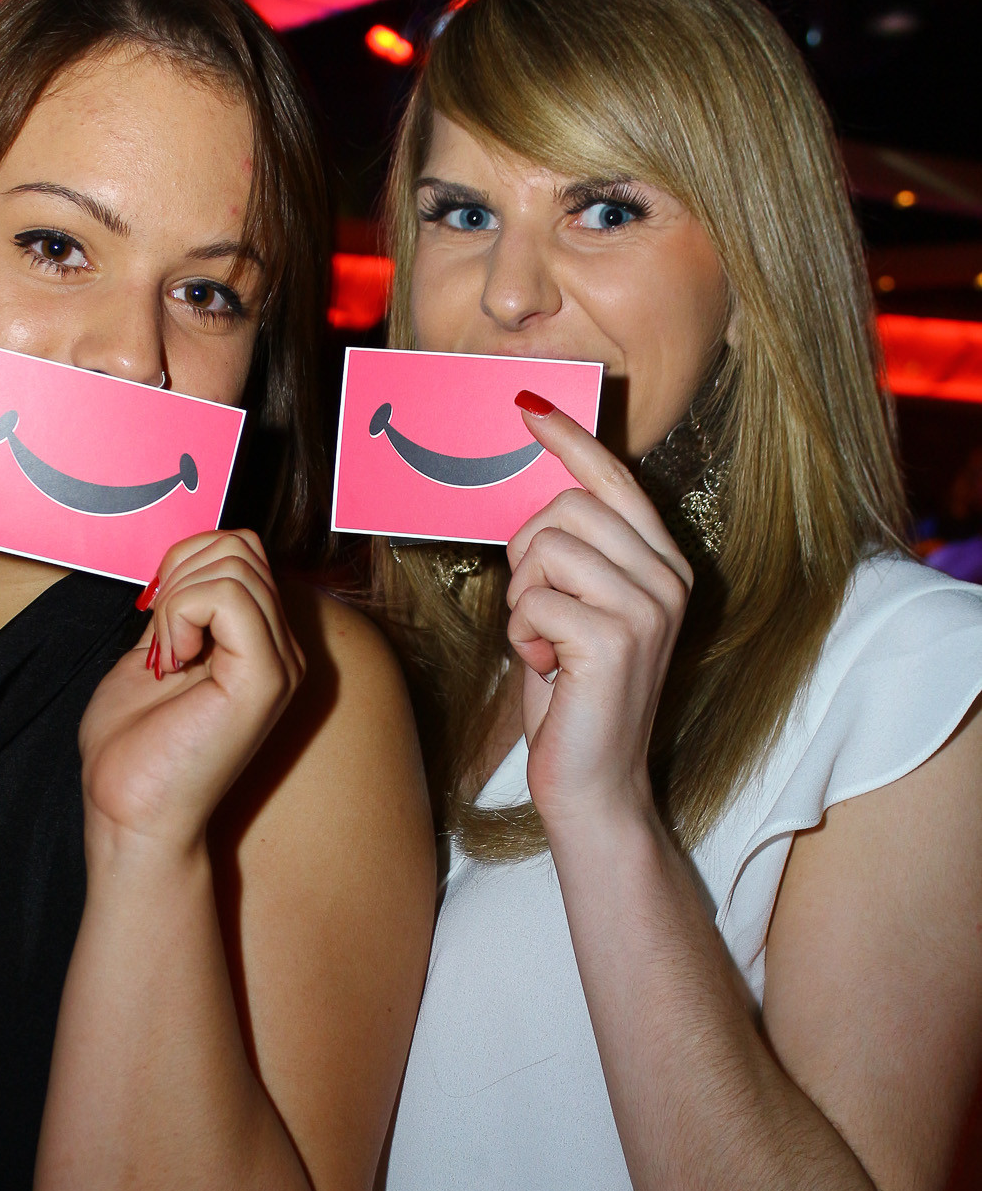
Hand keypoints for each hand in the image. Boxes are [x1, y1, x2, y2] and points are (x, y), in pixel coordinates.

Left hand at [78, 529, 304, 854]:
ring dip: (177, 599)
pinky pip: (227, 596)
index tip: (154, 618)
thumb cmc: (135, 752)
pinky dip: (181, 613)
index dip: (186, 562)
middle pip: (242, 547)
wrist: (130, 814)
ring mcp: (280, 664)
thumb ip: (178, 610)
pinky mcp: (265, 678)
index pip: (241, 550)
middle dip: (181, 573)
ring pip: (235, 564)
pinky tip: (172, 661)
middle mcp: (282, 651)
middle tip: (160, 641)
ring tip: (167, 657)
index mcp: (259, 644)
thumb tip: (180, 565)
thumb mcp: (153, 655)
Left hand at [506, 396, 692, 837]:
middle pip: (567, 506)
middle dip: (527, 553)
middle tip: (534, 608)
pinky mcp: (615, 639)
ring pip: (547, 548)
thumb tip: (535, 494)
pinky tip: (546, 668)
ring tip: (543, 643)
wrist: (595, 784)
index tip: (527, 406)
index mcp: (663, 566)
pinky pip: (534, 600)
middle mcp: (667, 579)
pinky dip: (522, 635)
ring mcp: (648, 608)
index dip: (568, 440)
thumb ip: (572, 558)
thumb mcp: (576, 613)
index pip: (614, 479)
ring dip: (523, 598)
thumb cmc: (574, 698)